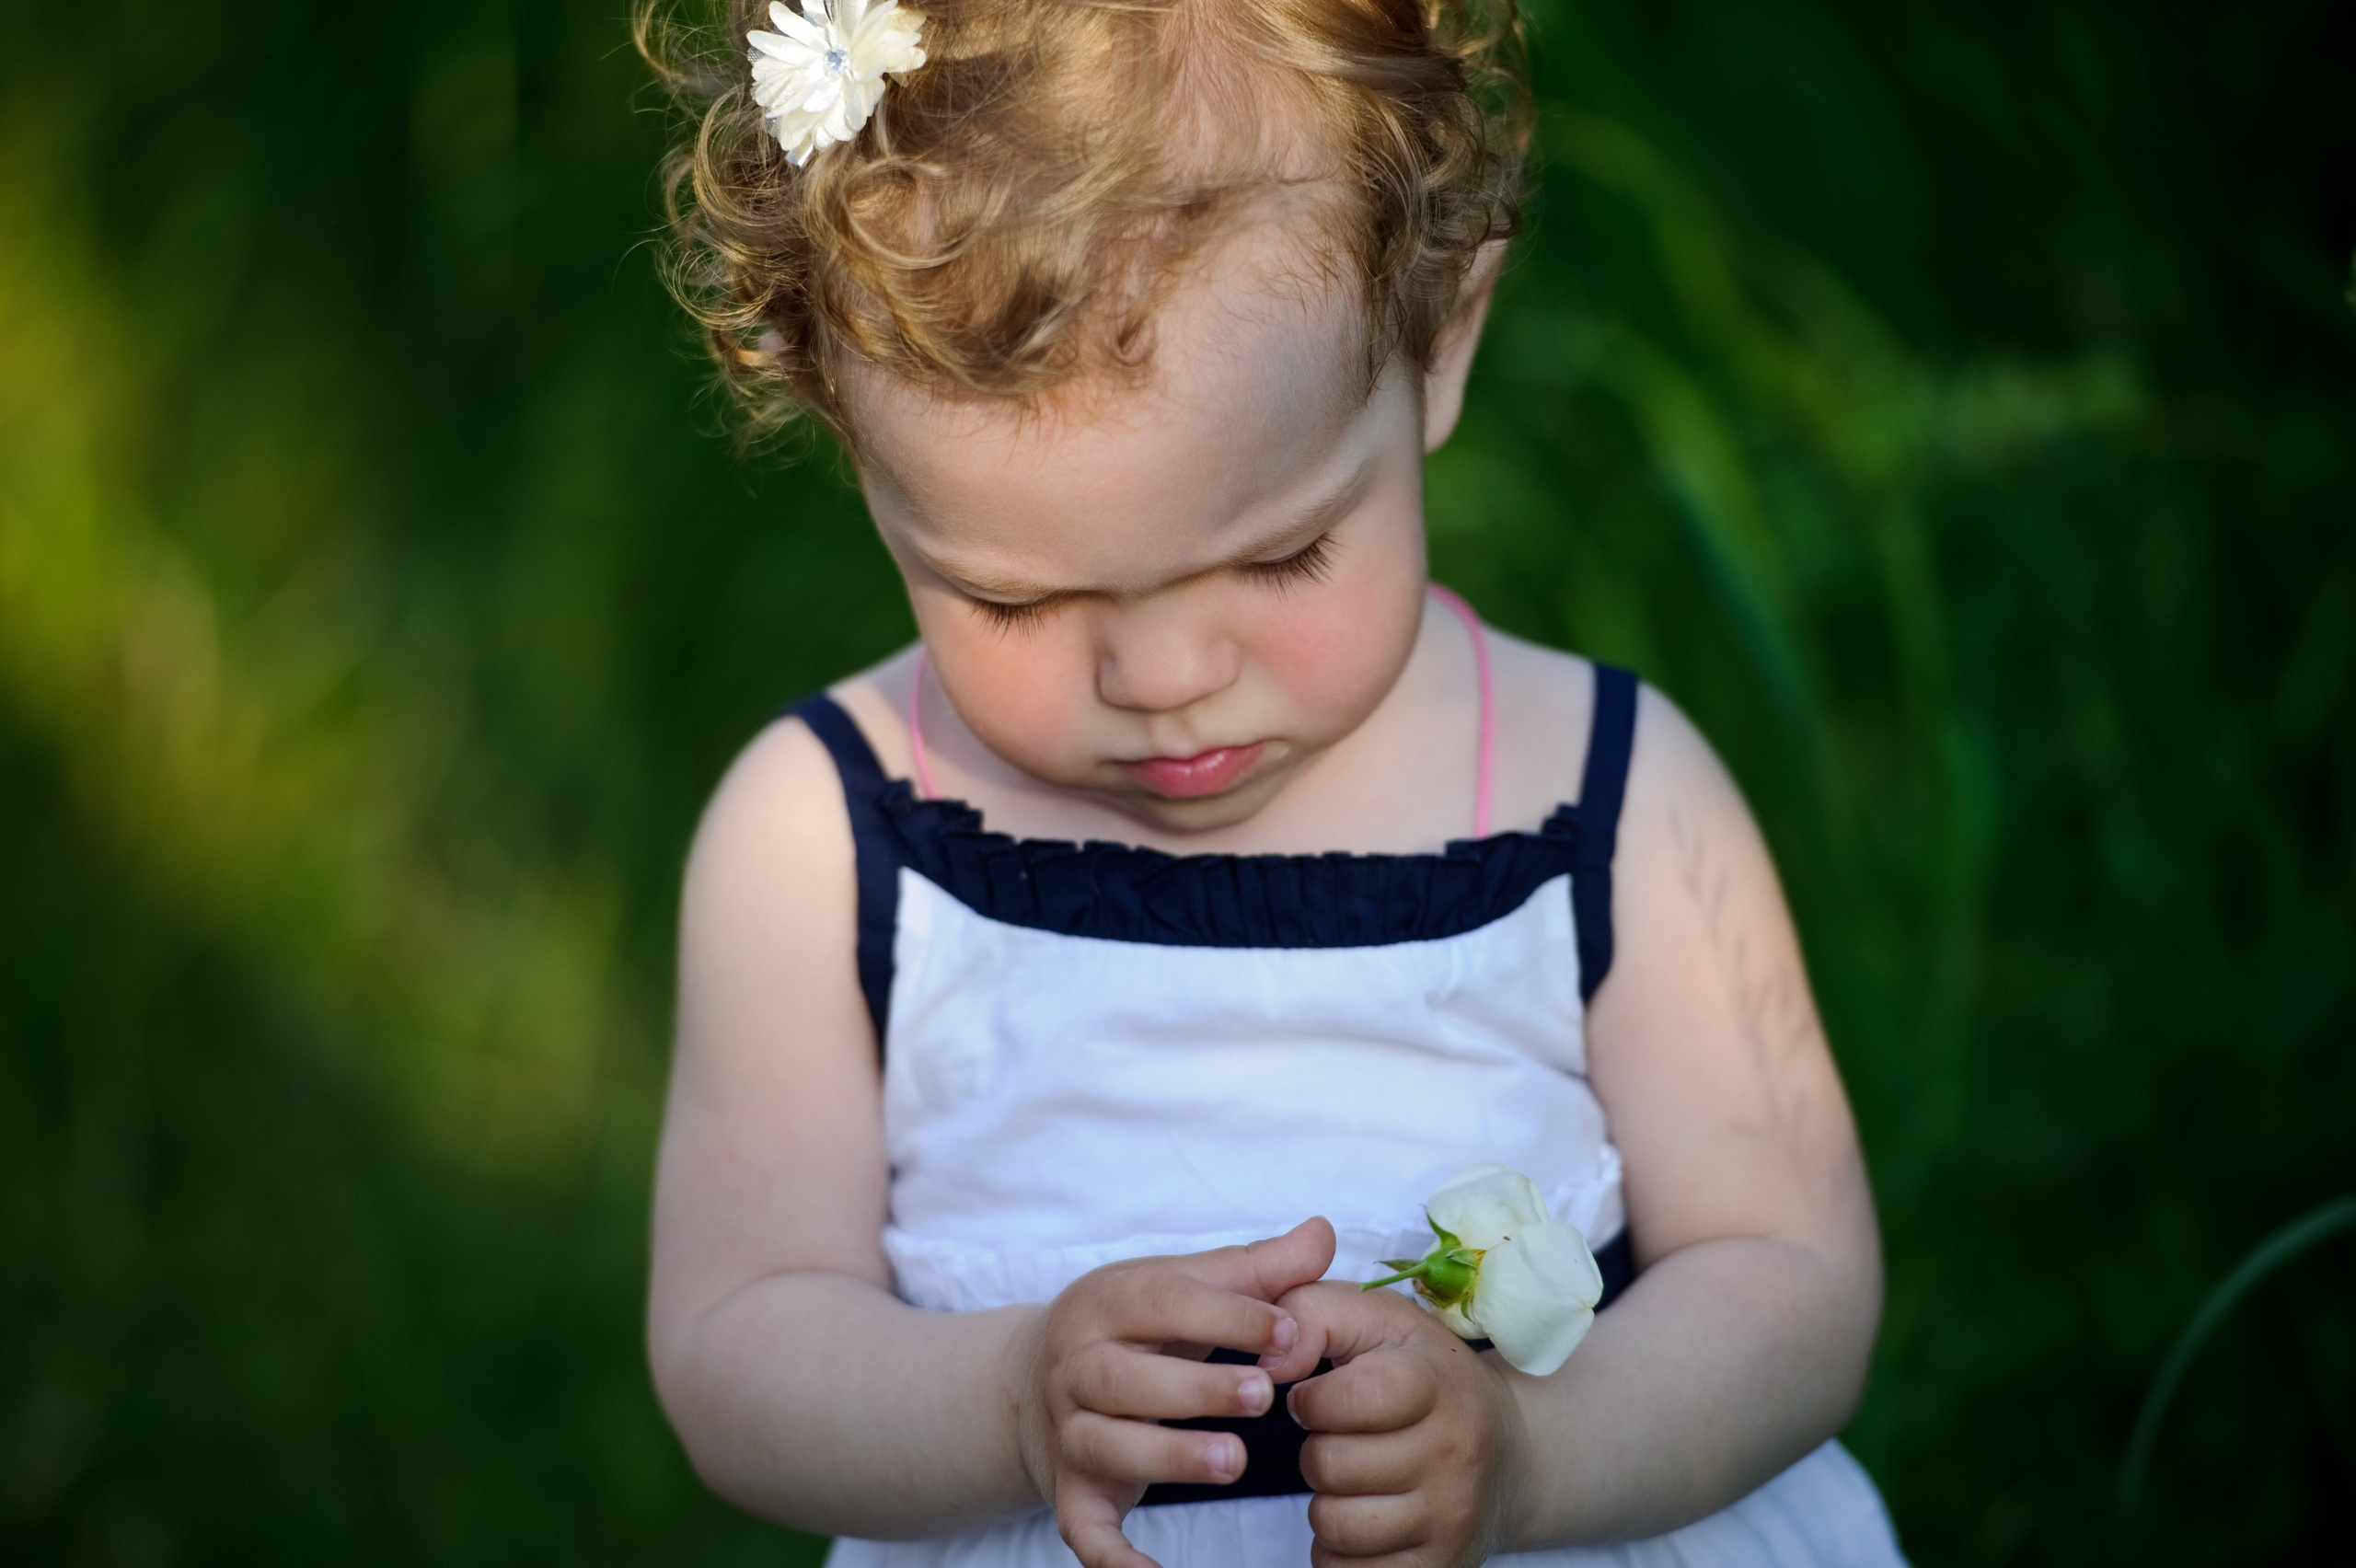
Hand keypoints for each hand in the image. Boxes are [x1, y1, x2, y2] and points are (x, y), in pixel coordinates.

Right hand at [1016, 1218, 1337, 1567]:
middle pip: (1121, 1379)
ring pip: (1104, 1447)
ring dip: (1167, 1457)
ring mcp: (1067, 1431)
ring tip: (1235, 1463)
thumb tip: (1323, 1233)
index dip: (1229, 1314)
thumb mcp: (1183, 1286)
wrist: (1032, 1378)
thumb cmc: (1133, 1327)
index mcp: (1106, 1302)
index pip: (1163, 1301)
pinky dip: (1112, 1556)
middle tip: (1264, 1396)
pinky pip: (1082, 1527)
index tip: (1291, 1330)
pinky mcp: (1068, 1491)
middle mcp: (1075, 1366)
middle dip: (1194, 1388)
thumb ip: (1256, 1268)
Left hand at [1270, 1281, 1532, 1567]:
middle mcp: (1454, 1452)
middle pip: (1328, 1465)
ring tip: (1355, 1477)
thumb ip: (1312, 1313)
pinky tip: (1367, 1516)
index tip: (1317, 1397)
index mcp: (1438, 1383)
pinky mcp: (1439, 1567)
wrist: (1511, 1455)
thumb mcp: (1380, 1322)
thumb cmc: (1425, 1377)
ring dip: (1326, 1501)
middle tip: (1344, 1438)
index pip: (1353, 1398)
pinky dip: (1339, 1550)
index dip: (1313, 1400)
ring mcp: (1450, 1517)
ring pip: (1333, 1525)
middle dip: (1317, 1449)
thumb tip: (1266, 1365)